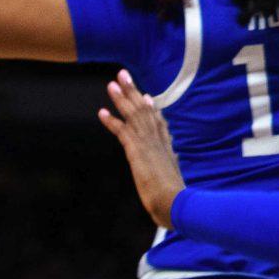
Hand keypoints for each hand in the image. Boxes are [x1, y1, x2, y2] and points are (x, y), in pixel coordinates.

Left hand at [99, 73, 186, 231]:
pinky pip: (122, 130)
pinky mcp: (137, 150)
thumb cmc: (176, 199)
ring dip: (121, 98)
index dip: (151, 108)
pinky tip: (102, 112)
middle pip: (145, 110)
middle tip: (124, 75)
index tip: (146, 96)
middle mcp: (158, 140)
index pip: (158, 121)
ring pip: (133, 114)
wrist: (174, 203)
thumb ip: (172, 171)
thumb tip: (176, 167)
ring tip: (112, 84)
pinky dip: (111, 121)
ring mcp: (148, 143)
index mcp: (167, 147)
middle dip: (133, 92)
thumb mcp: (175, 182)